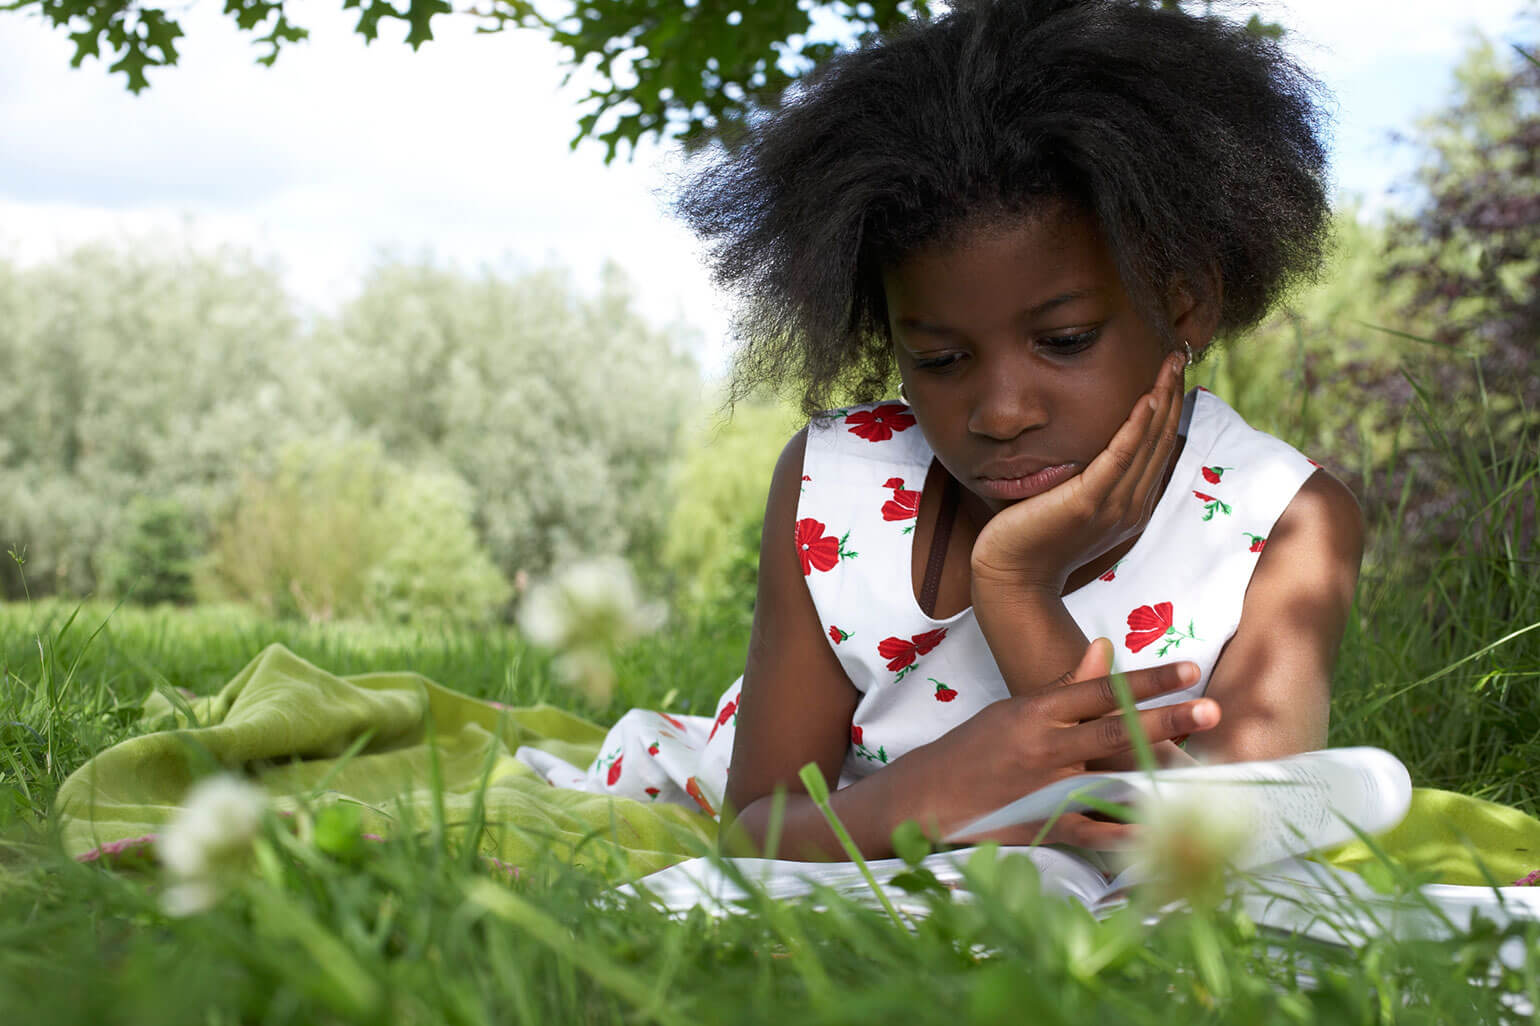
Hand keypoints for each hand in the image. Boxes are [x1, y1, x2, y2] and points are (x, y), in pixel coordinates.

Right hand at [892, 638, 1219, 846]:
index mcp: (1036, 711)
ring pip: (1110, 778)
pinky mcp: (1042, 825)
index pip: (1101, 690)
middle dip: (1166, 719)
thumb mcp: (1015, 708)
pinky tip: (1160, 828)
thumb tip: (1104, 648)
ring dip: (1157, 775)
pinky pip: (1093, 830)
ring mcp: (1044, 788)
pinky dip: (1126, 831)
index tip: (1189, 670)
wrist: (927, 797)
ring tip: (1200, 774)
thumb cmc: (975, 748)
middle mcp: (1044, 746)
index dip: (1148, 681)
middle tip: (1210, 709)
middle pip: (1114, 729)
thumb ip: (1065, 684)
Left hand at [971, 350, 1186, 594]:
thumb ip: (1090, 478)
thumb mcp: (1072, 504)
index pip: (1158, 449)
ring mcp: (1113, 505)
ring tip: (1170, 365)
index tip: (1172, 376)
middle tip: (1178, 356)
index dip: (1168, 410)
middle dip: (1172, 395)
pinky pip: (1121, 457)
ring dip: (1162, 400)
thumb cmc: (1034, 539)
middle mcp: (1131, 505)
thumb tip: (1094, 446)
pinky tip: (1146, 399)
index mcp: (1130, 506)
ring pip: (1148, 443)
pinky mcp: (1089, 502)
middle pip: (1161, 440)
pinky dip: (1136, 427)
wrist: (1012, 577)